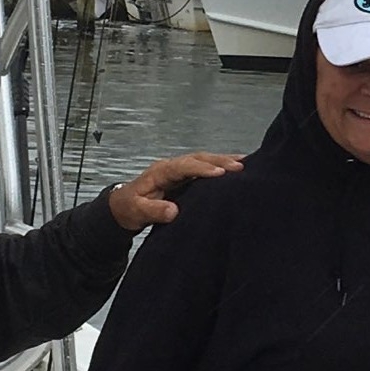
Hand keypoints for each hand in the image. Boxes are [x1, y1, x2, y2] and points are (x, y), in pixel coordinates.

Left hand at [106, 152, 240, 231]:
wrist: (123, 207)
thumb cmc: (129, 208)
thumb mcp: (137, 212)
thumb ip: (154, 211)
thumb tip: (174, 211)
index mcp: (160, 172)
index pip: (184, 166)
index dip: (202, 168)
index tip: (220, 173)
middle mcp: (171, 167)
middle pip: (198, 158)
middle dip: (219, 160)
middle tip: (241, 166)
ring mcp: (179, 170)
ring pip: (203, 160)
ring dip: (223, 160)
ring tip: (246, 163)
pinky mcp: (185, 177)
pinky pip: (204, 167)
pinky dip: (220, 166)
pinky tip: (235, 168)